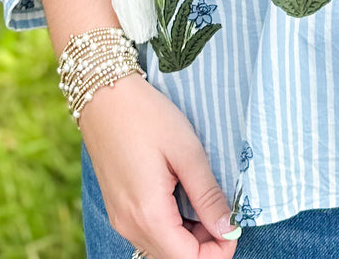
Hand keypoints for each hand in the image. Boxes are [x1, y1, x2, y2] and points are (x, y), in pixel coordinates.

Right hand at [79, 73, 239, 258]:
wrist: (103, 96)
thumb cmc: (147, 117)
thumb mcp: (187, 151)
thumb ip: (208, 195)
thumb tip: (228, 229)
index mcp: (148, 215)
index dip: (218, 252)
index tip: (235, 226)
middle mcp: (129, 226)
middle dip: (205, 246)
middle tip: (224, 211)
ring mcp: (120, 219)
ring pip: (162, 249)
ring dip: (189, 238)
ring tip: (206, 202)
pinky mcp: (118, 209)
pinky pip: (149, 233)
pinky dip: (172, 228)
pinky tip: (184, 199)